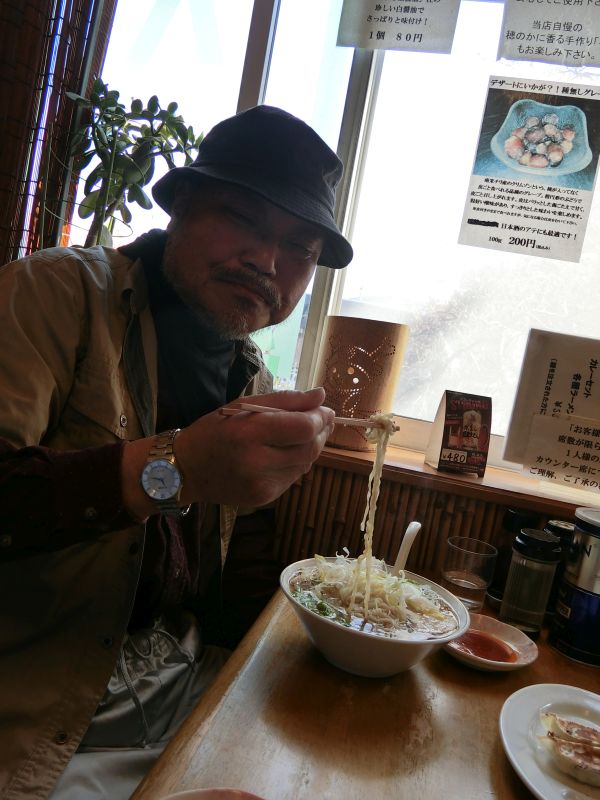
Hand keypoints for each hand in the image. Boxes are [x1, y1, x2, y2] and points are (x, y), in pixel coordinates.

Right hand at [175, 387, 334, 507]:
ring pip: (305, 464)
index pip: (303, 427)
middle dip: (321, 432)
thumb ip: (285, 400)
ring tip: (303, 434)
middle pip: (310, 448)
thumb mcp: (243, 406)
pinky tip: (285, 453)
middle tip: (322, 420)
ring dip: (311, 447)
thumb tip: (321, 396)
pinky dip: (296, 462)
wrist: (187, 470)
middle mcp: (257, 462)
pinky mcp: (264, 498)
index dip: (320, 418)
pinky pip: (293, 477)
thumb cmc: (214, 430)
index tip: (324, 409)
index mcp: (249, 433)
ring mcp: (262, 484)